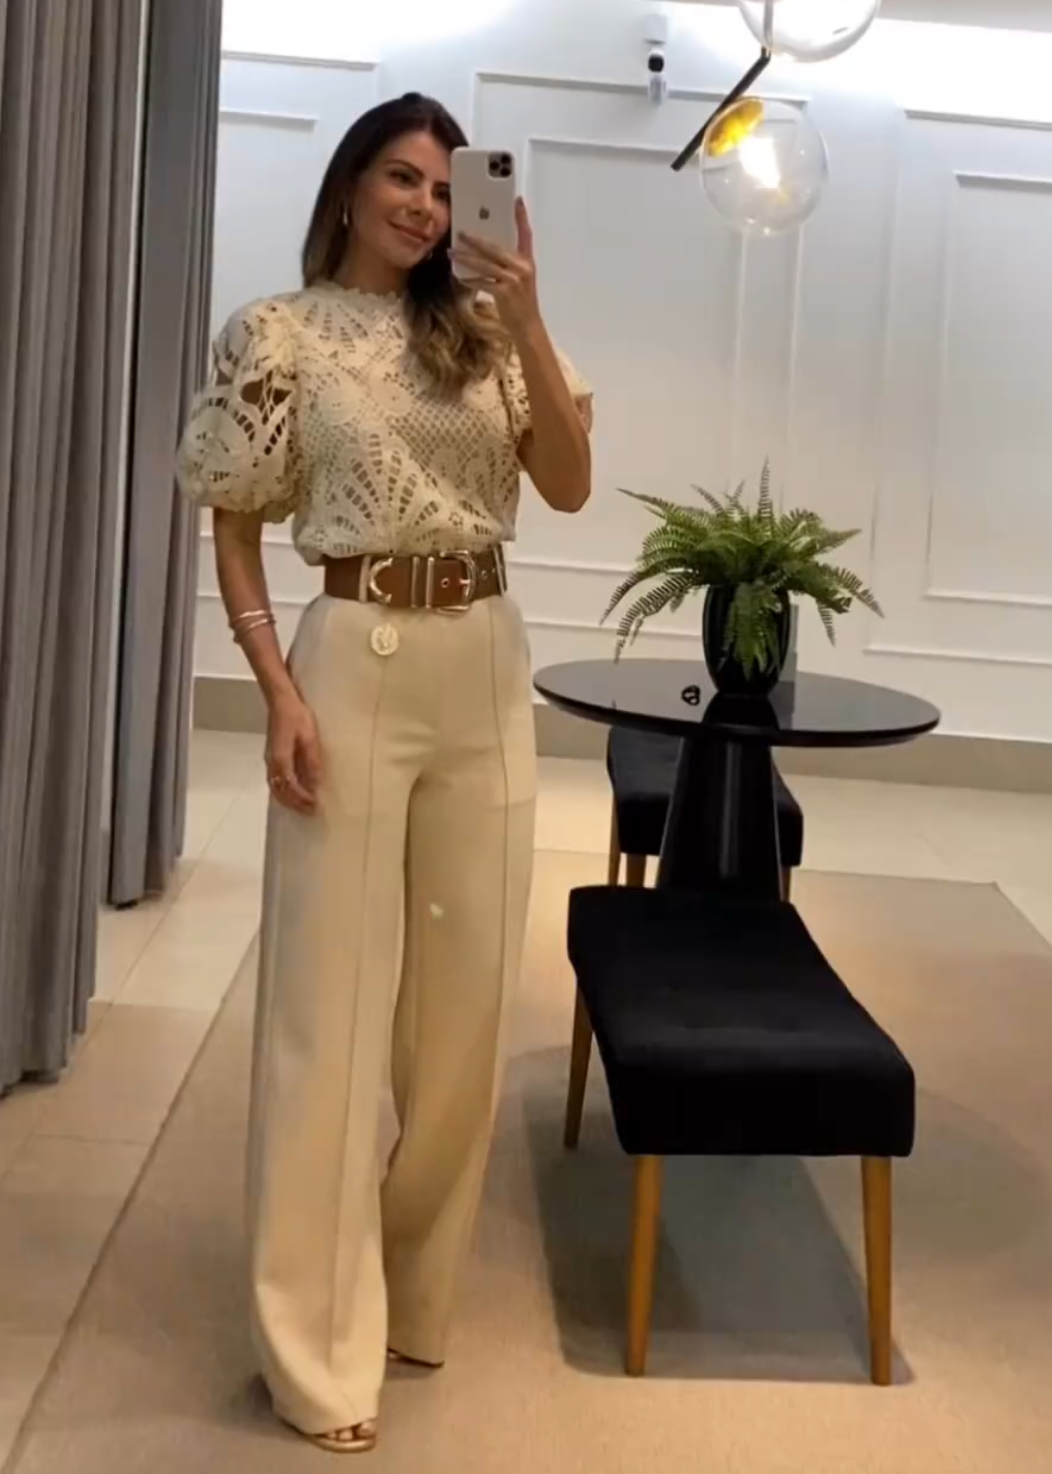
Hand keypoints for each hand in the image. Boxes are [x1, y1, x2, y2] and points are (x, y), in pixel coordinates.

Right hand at [265, 691, 322, 815]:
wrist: (281, 701)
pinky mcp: (272, 757)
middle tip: (311, 812)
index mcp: (281, 759)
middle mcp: (272, 763)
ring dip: (289, 800)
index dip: (303, 799)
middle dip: (296, 804)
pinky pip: (275, 781)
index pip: (291, 787)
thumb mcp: (310, 738)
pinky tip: (293, 793)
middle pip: (281, 792)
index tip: (316, 805)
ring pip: (276, 788)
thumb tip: (316, 783)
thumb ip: (312, 762)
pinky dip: (284, 792)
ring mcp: (270, 760)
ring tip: (303, 807)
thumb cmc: (296, 715)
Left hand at [452, 198, 541, 337]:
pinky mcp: (504, 292)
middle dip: (475, 240)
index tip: (517, 200)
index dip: (522, 217)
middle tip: (460, 233)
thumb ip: (508, 266)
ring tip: (452, 253)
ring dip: (466, 258)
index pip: (526, 234)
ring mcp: (513, 279)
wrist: (528, 326)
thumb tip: (485, 254)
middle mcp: (522, 267)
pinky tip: (460, 277)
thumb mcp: (520, 280)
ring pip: (485, 264)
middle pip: (494, 248)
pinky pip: (482, 282)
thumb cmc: (521, 303)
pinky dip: (470, 280)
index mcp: (527, 261)